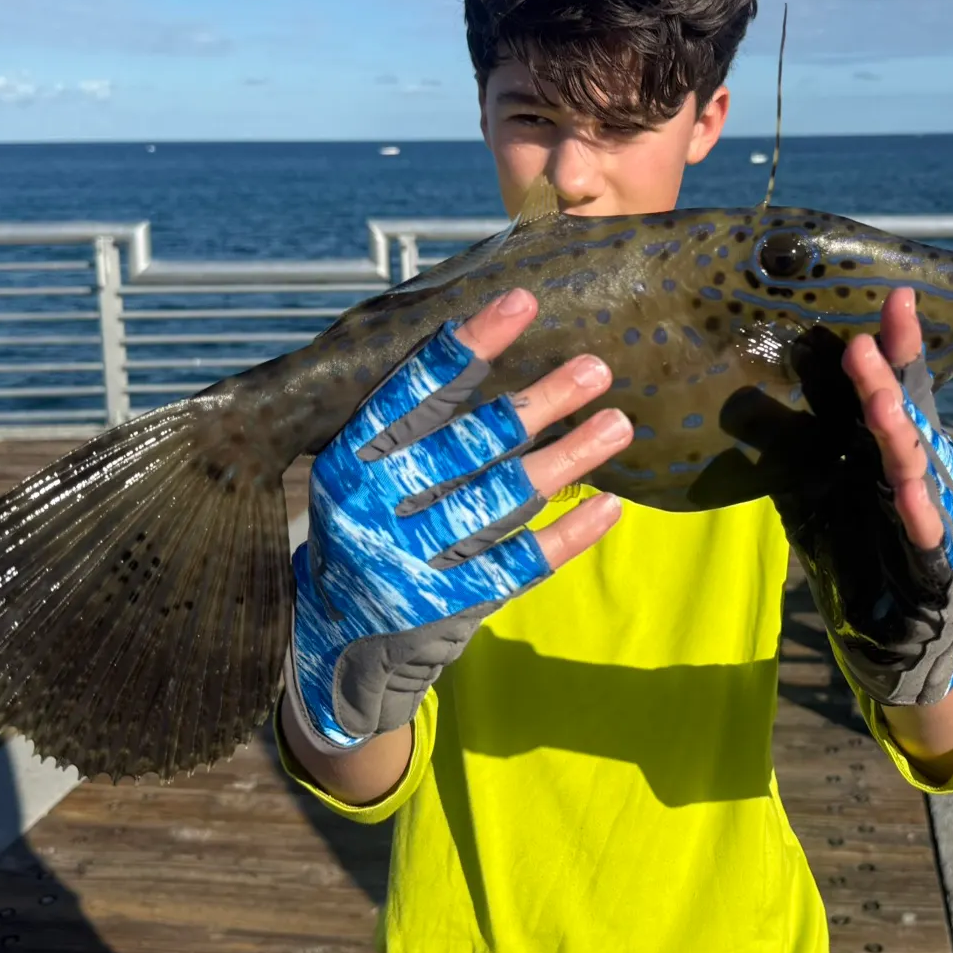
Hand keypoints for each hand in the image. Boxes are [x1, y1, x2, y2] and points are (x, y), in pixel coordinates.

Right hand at [285, 288, 632, 752]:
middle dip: (537, 402)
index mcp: (349, 461)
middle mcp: (373, 508)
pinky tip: (610, 507)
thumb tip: (482, 346)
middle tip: (596, 368)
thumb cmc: (363, 533)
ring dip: (566, 459)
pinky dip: (566, 536)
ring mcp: (409, 561)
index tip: (520, 303)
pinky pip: (517, 565)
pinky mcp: (444, 607)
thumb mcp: (360, 476)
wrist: (334, 649)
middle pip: (466, 445)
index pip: (411, 392)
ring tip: (618, 424)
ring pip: (499, 501)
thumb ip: (411, 427)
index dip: (466, 346)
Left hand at [711, 292, 952, 707]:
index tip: (897, 297)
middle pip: (907, 415)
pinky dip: (917, 515)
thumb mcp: (807, 491)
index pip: (896, 386)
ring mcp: (927, 515)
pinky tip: (906, 496)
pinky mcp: (930, 564)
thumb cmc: (853, 551)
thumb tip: (738, 397)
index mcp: (886, 449)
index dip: (899, 344)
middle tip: (864, 344)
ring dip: (898, 434)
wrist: (886, 636)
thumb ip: (784, 446)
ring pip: (915, 468)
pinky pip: (924, 536)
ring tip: (879, 404)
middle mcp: (913, 472)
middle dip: (889, 379)